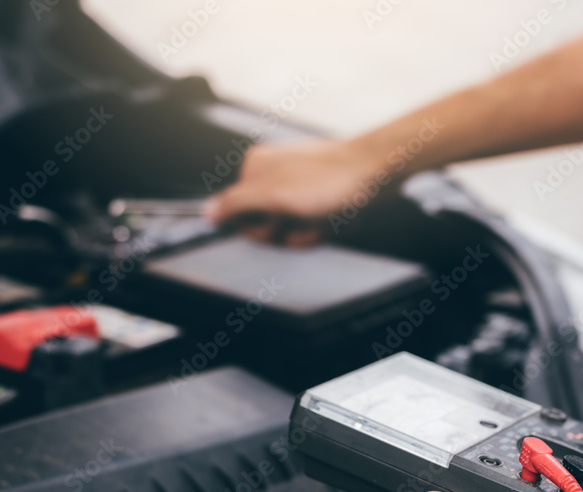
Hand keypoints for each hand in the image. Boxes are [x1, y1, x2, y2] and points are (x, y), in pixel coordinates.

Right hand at [202, 139, 382, 245]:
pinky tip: (335, 218)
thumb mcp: (273, 195)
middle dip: (287, 231)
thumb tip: (207, 212)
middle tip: (303, 219)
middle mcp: (274, 175)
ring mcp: (298, 186)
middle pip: (267, 224)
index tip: (274, 224)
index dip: (257, 228)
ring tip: (324, 218)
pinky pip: (312, 224)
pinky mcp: (320, 195)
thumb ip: (235, 204)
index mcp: (255, 169)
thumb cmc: (329, 178)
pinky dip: (324, 227)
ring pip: (292, 228)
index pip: (239, 215)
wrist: (375, 171)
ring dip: (309, 232)